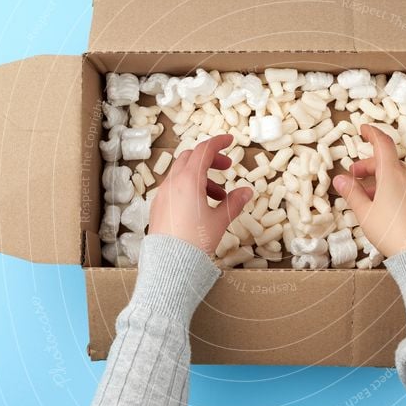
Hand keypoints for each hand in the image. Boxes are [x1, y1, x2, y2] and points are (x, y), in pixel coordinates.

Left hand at [149, 134, 252, 253]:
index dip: (218, 142)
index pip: (203, 150)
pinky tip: (201, 206)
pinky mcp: (158, 207)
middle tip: (226, 168)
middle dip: (209, 159)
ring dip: (201, 177)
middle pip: (190, 158)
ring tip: (218, 196)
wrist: (170, 265)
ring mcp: (162, 195)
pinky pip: (174, 187)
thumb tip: (247, 191)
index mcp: (188, 181)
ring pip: (181, 173)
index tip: (230, 140)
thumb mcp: (220, 221)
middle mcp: (172, 183)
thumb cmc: (194, 242)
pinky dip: (189, 187)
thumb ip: (234, 203)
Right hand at [332, 124, 405, 256]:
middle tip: (354, 178)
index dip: (372, 134)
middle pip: (388, 163)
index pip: (383, 144)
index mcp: (392, 175)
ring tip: (369, 198)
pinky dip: (397, 192)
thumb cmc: (391, 233)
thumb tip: (339, 179)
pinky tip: (389, 209)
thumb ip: (352, 193)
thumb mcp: (365, 214)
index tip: (363, 130)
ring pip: (399, 178)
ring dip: (382, 182)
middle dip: (369, 167)